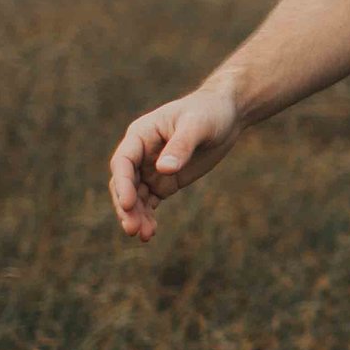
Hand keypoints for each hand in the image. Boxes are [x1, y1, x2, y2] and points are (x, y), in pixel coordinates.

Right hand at [109, 87, 241, 241]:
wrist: (226, 115)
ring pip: (135, 196)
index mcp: (140, 135)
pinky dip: (147, 216)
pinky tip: (150, 232)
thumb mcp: (197, 126)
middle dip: (126, 207)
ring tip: (144, 236)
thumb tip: (164, 169)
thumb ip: (181, 146)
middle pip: (125, 183)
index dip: (123, 184)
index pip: (123, 162)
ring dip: (136, 216)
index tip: (127, 204)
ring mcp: (151, 169)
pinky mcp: (165, 181)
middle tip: (132, 229)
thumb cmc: (209, 113)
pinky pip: (149, 202)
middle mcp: (140, 154)